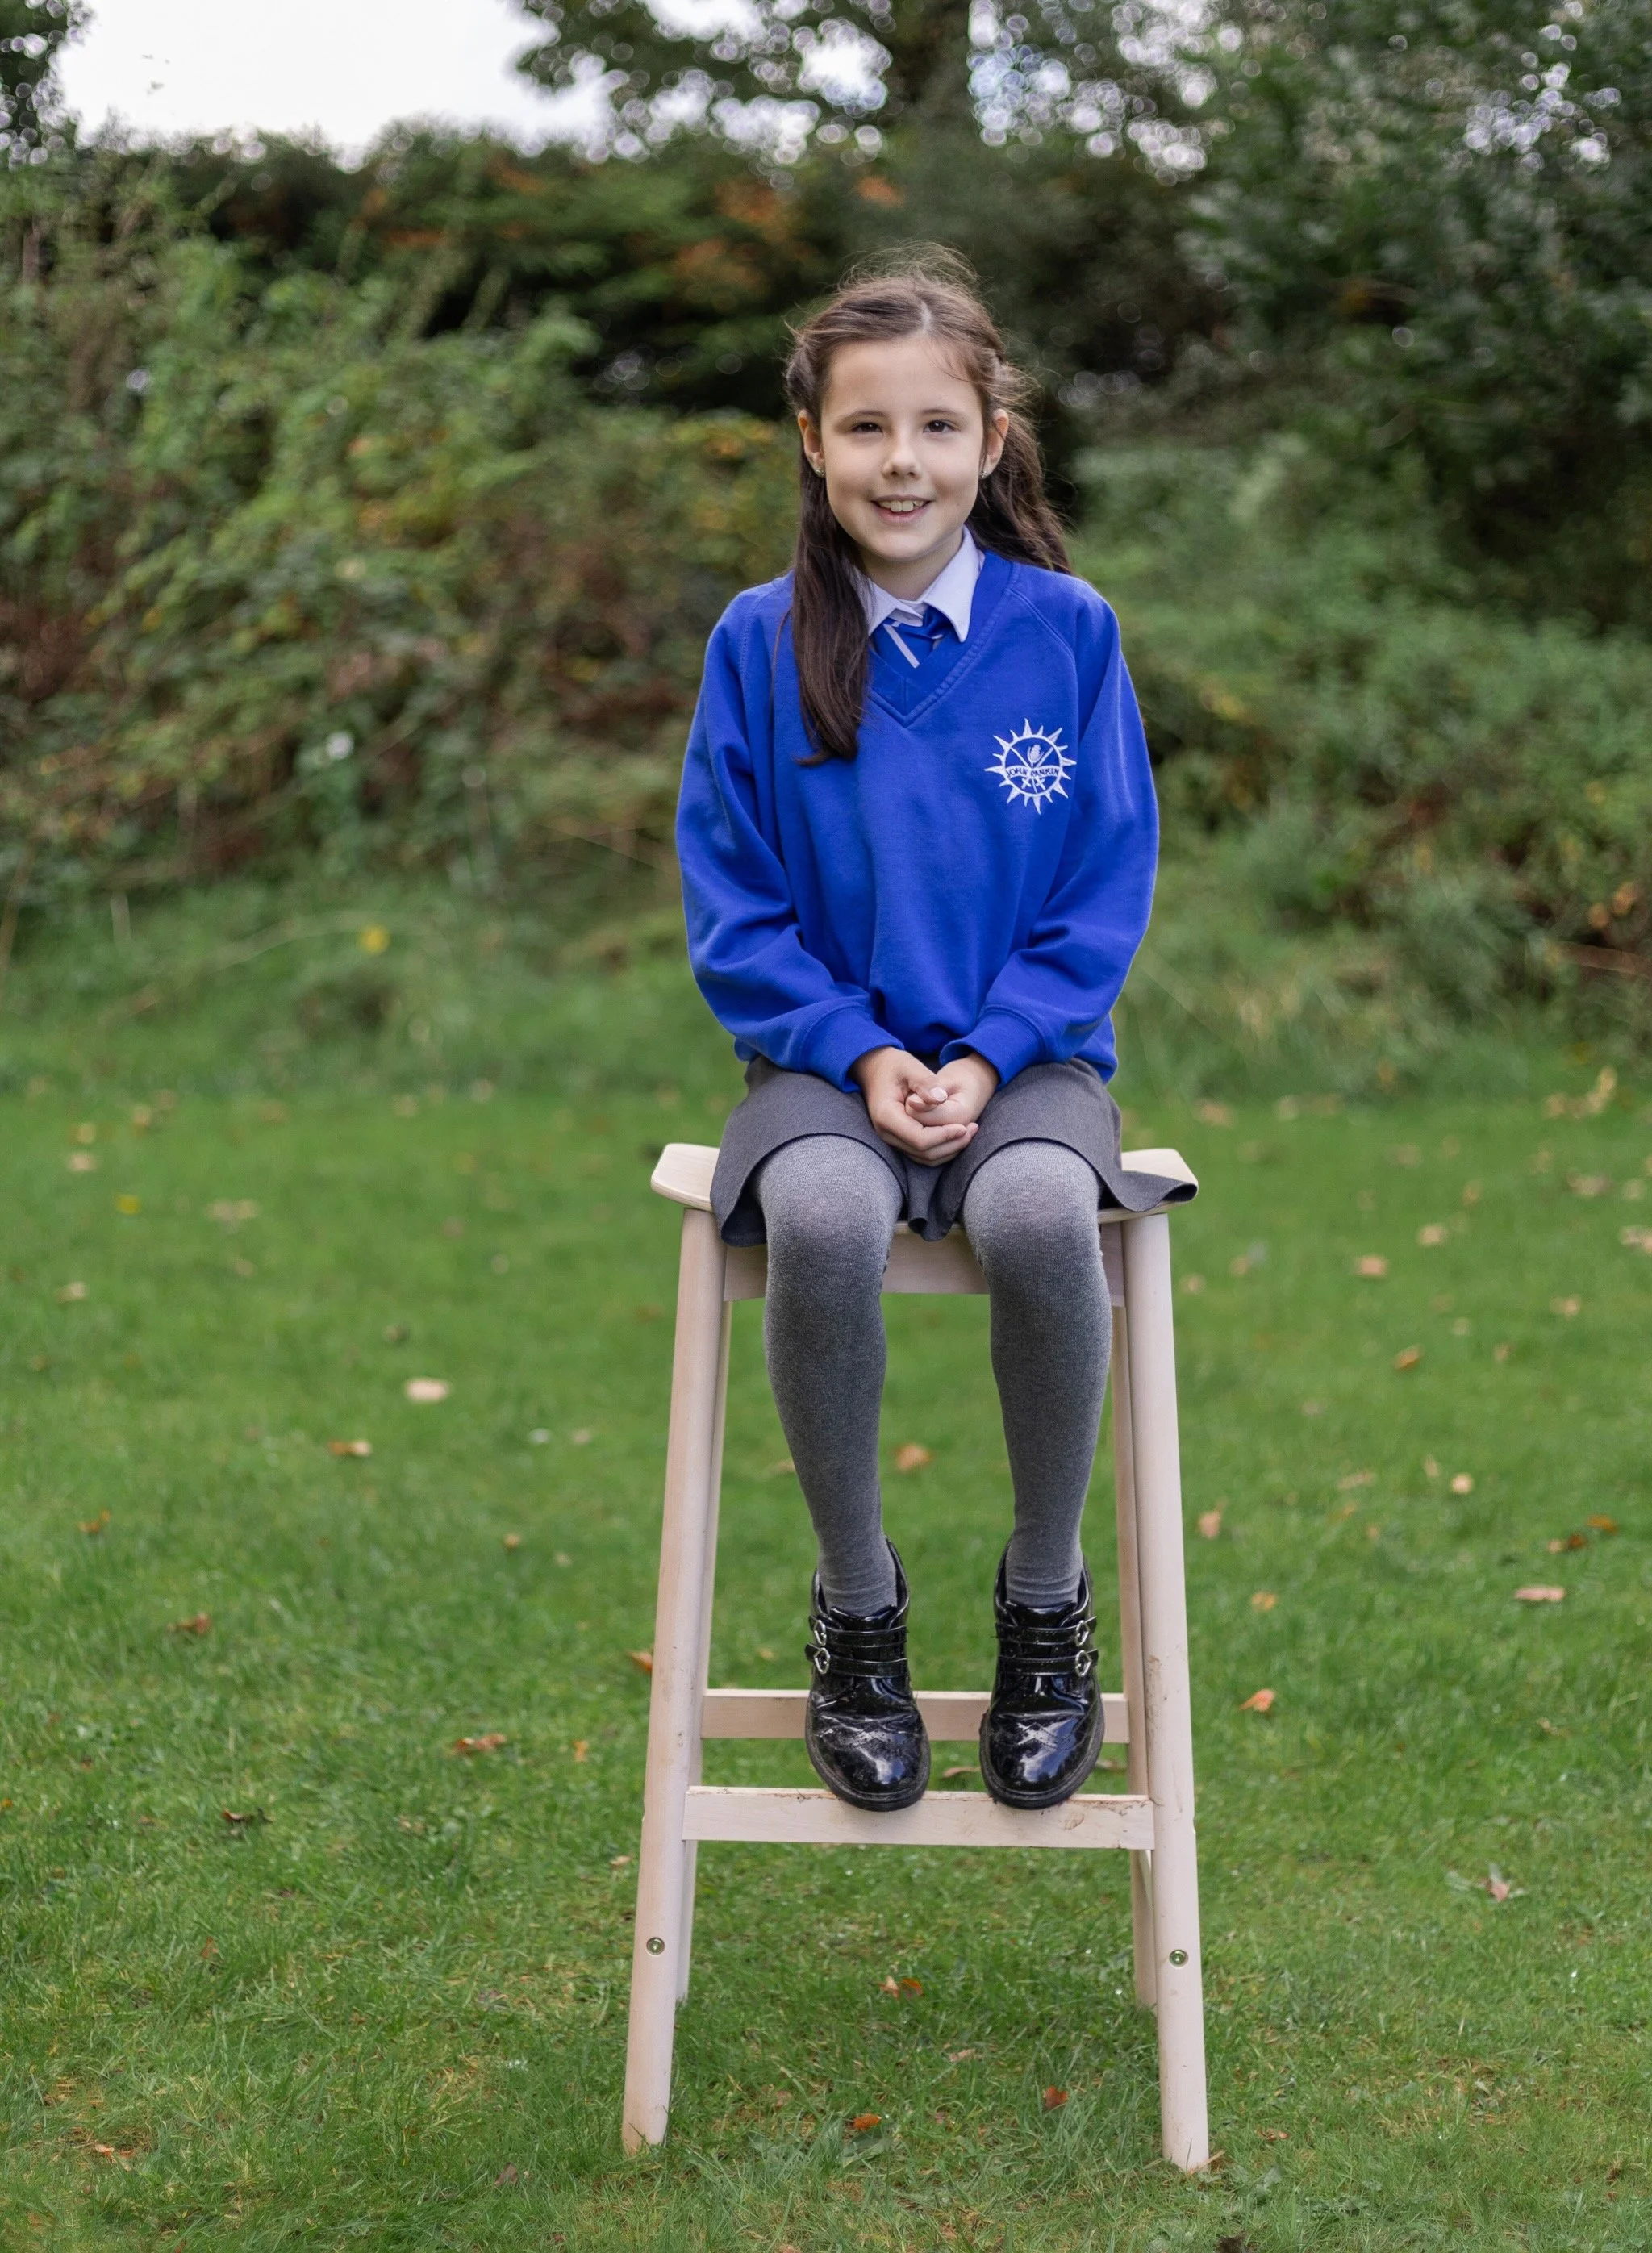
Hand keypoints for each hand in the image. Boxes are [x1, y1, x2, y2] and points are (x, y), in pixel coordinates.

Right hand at [851, 1048, 998, 1166]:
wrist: (875, 1069)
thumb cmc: (893, 1065)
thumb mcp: (910, 1066)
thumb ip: (926, 1082)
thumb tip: (941, 1099)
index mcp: (886, 1115)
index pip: (919, 1138)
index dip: (944, 1135)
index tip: (964, 1126)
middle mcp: (886, 1132)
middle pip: (923, 1152)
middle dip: (950, 1144)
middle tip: (973, 1129)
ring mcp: (891, 1138)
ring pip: (924, 1157)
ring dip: (949, 1149)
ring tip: (969, 1133)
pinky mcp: (899, 1140)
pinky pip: (922, 1154)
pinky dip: (942, 1149)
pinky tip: (957, 1135)